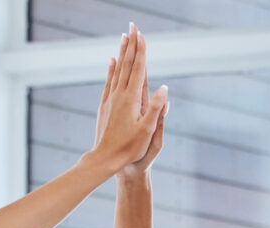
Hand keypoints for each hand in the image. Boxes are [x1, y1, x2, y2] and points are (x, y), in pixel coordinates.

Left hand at [89, 25, 167, 173]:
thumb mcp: (148, 131)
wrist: (105, 159)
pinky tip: (112, 61)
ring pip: (117, 70)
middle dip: (131, 44)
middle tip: (133, 26)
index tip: (142, 34)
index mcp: (132, 99)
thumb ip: (156, 109)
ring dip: (122, 52)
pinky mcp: (105, 105)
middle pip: (127, 64)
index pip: (138, 69)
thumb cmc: (130, 148)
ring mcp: (111, 99)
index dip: (141, 50)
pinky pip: (110, 81)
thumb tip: (164, 88)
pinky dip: (112, 69)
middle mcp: (120, 95)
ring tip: (124, 37)